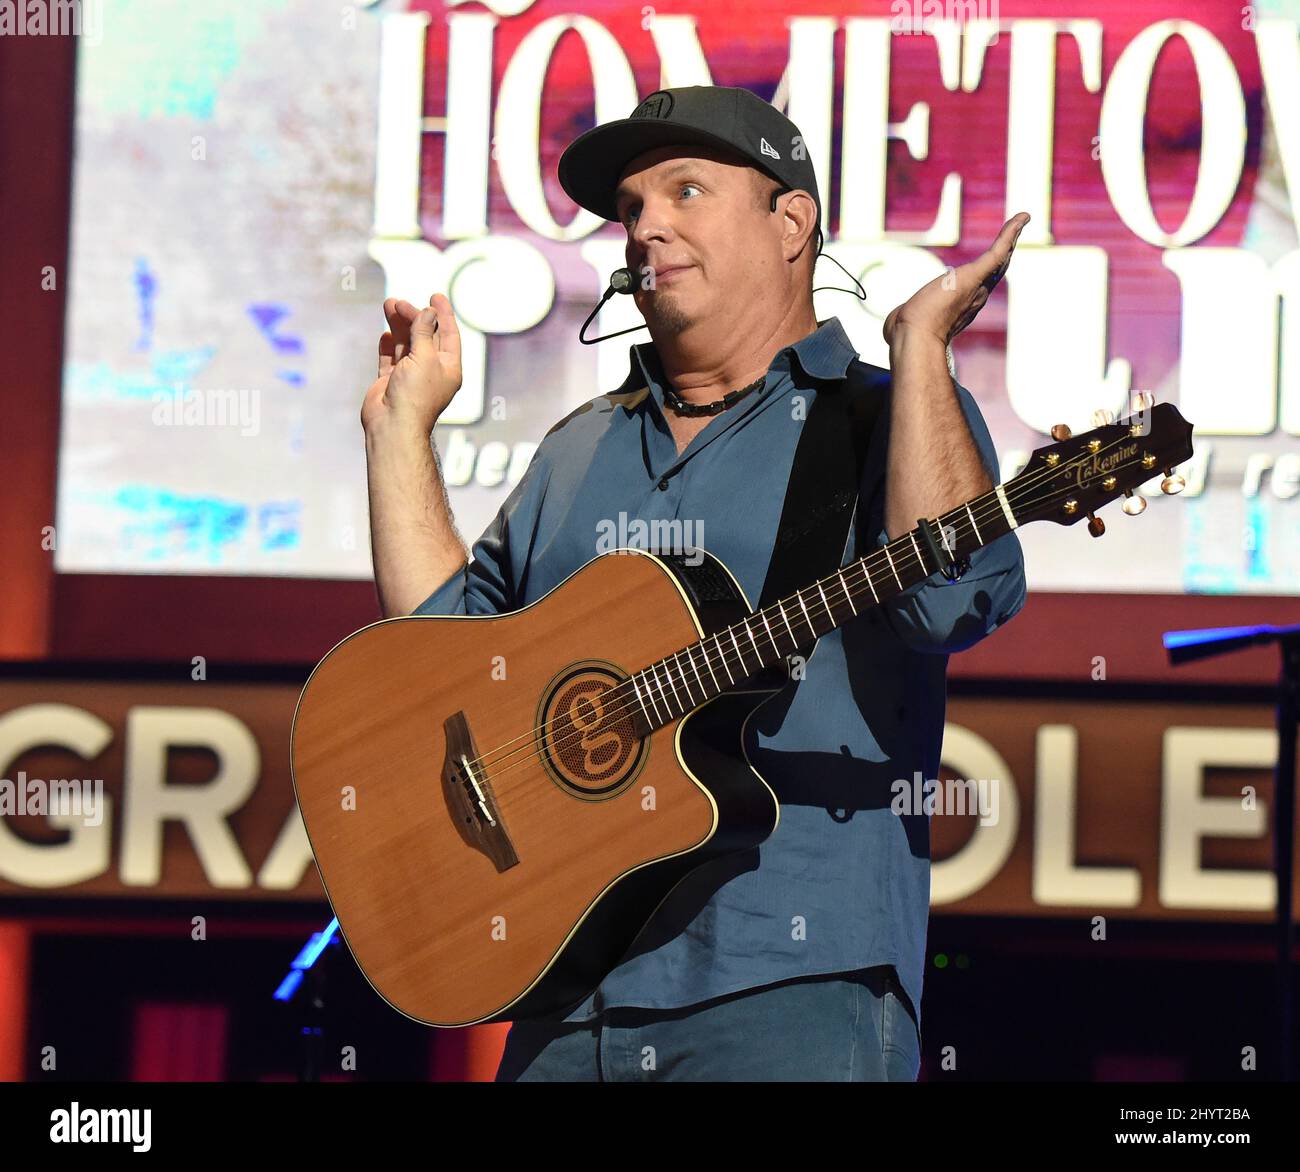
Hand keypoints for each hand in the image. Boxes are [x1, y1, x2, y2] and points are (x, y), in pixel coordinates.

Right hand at [361, 293, 462, 434]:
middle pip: (425, 336)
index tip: (436, 295)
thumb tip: (428, 312)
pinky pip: (391, 358)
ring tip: (388, 305)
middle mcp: (431, 371)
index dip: (443, 314)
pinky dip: (388, 345)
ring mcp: (410, 376)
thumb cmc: (415, 394)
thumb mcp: (425, 357)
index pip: (449, 335)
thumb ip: (425, 332)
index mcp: (449, 368)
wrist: (392, 424)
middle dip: (414, 316)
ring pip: (406, 343)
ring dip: (398, 324)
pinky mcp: (391, 381)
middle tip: (399, 302)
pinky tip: (385, 333)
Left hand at [882, 212, 1029, 347]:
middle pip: (995, 271)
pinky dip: (1011, 233)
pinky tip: (1022, 217)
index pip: (978, 286)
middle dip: (1005, 254)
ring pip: (1000, 258)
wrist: (913, 336)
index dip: (986, 274)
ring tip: (1021, 220)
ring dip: (1011, 238)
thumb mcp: (904, 322)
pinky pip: (998, 251)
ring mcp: (977, 286)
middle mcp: (974, 297)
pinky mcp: (974, 275)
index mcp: (960, 307)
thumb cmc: (904, 334)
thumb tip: (892, 322)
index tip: (991, 265)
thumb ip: (903, 318)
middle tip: (1013, 235)